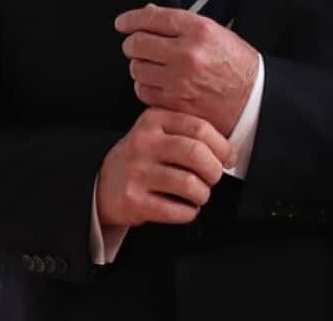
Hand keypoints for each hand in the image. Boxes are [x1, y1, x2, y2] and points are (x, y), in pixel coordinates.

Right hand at [95, 108, 233, 228]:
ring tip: (198, 194)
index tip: (228, 158)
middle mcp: (143, 143)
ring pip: (189, 184)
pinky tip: (185, 208)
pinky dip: (188, 212)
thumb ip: (189, 133)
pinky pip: (175, 210)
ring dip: (202, 194)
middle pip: (196, 154)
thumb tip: (230, 153)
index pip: (200, 128)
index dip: (222, 146)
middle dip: (214, 170)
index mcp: (154, 120)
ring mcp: (136, 172)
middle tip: (213, 178)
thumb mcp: (160, 132)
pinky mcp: (132, 200)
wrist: (103, 183)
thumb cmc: (144, 158)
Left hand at [116, 4, 259, 137]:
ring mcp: (179, 80)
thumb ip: (180, 24)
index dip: (130, 19)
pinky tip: (160, 82)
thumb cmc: (237, 66)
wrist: (252, 99)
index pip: (151, 18)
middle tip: (139, 45)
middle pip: (136, 43)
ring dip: (141, 66)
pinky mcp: (174, 101)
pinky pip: (143, 90)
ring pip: (136, 68)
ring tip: (156, 66)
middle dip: (134, 44)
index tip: (123, 22)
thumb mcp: (216, 32)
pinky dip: (146, 86)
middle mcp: (187, 54)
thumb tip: (149, 15)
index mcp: (199, 31)